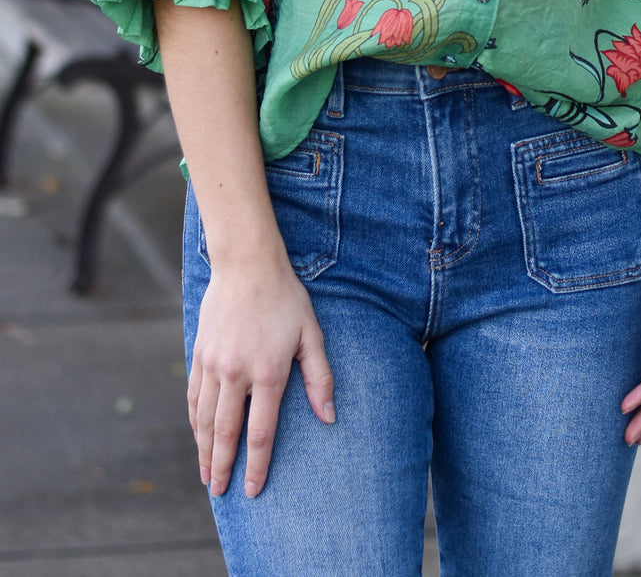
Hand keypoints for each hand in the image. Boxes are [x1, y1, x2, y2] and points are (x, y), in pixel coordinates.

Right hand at [188, 256, 334, 497]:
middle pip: (226, 433)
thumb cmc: (285, 298)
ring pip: (206, 419)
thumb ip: (320, 378)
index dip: (256, 465)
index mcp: (267, 372)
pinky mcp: (199, 353)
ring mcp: (213, 364)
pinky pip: (194, 397)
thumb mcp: (311, 334)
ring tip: (207, 475)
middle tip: (221, 493)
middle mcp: (235, 373)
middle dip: (224, 467)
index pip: (260, 432)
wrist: (247, 264)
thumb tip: (329, 417)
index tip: (253, 490)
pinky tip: (199, 436)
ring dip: (205, 450)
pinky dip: (196, 421)